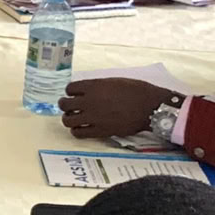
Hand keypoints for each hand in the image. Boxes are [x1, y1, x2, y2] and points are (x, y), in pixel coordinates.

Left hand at [57, 78, 174, 139]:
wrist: (150, 107)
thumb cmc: (137, 90)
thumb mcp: (114, 81)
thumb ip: (98, 86)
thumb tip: (89, 91)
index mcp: (93, 86)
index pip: (69, 88)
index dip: (71, 92)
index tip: (75, 95)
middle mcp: (89, 101)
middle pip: (64, 104)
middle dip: (65, 105)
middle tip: (70, 107)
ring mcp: (93, 117)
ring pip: (67, 120)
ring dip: (69, 118)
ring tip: (74, 118)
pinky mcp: (99, 131)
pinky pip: (78, 133)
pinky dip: (77, 131)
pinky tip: (82, 129)